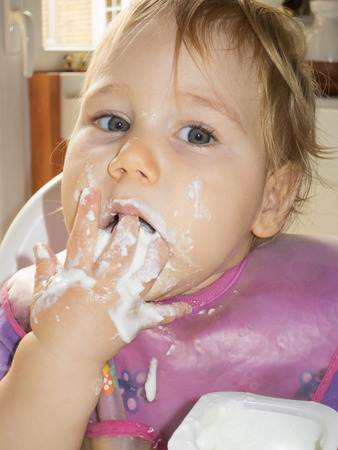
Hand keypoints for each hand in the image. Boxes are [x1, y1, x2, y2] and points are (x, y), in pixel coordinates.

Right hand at [30, 188, 190, 364]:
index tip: (93, 193)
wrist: (63, 360)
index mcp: (79, 278)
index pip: (82, 239)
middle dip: (129, 229)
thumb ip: (44, 270)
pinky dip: (172, 311)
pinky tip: (188, 304)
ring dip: (155, 256)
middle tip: (135, 215)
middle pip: (120, 251)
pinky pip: (157, 316)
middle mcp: (103, 288)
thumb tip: (40, 245)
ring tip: (162, 241)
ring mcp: (121, 305)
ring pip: (145, 275)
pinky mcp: (133, 323)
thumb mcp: (43, 295)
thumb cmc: (51, 326)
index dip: (87, 214)